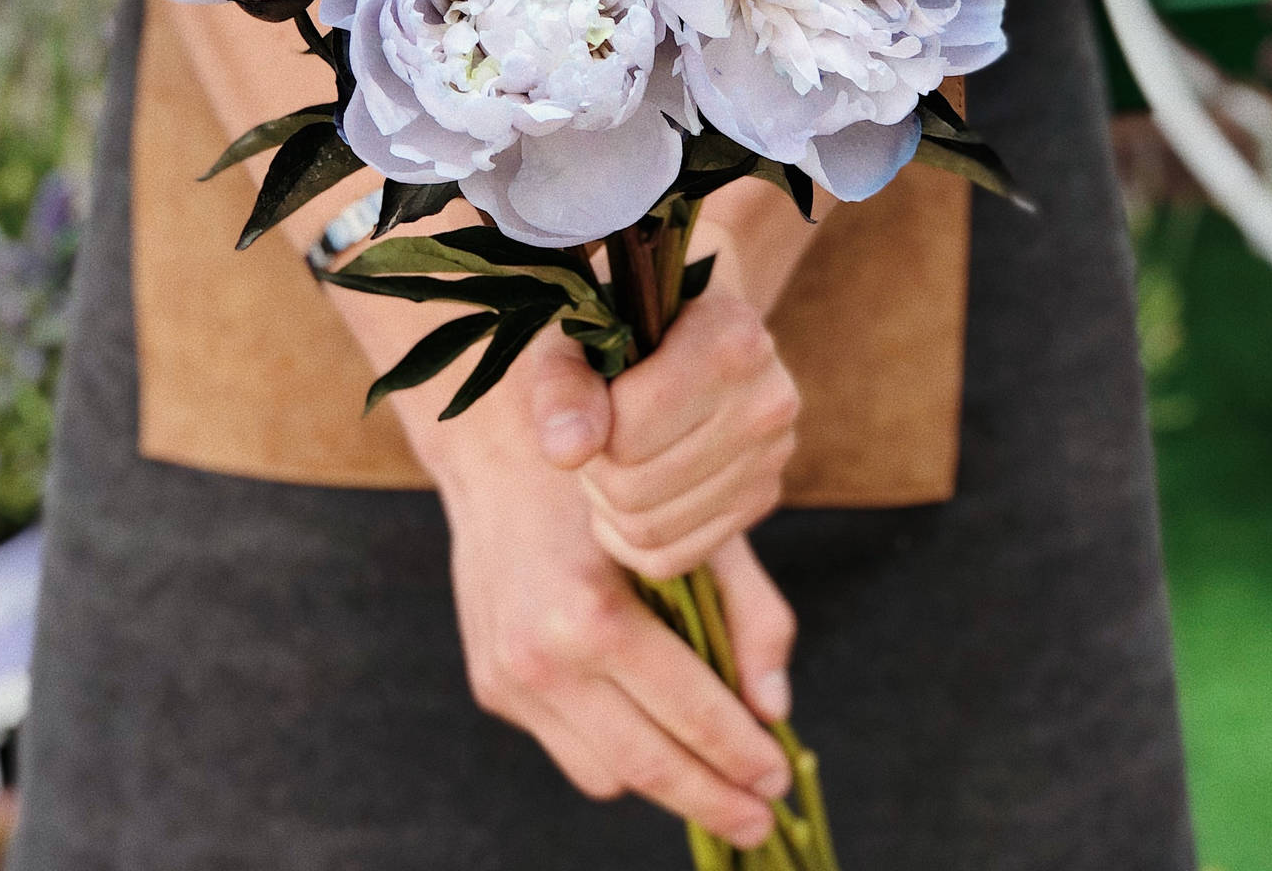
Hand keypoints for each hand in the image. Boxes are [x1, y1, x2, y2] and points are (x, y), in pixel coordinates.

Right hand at [441, 429, 795, 848]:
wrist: (499, 453)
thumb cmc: (615, 482)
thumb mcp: (694, 526)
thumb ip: (750, 613)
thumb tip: (775, 711)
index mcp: (593, 614)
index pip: (688, 715)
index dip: (742, 757)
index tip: (780, 782)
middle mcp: (541, 657)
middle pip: (646, 767)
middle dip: (712, 801)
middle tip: (762, 819)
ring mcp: (508, 679)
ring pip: (606, 774)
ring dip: (663, 780)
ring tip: (712, 771)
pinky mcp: (492, 686)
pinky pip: (569, 748)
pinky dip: (614, 748)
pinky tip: (646, 719)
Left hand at [530, 288, 800, 581]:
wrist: (682, 320)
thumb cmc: (618, 319)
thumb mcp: (577, 331)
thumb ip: (563, 384)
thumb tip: (566, 451)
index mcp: (732, 338)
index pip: (631, 431)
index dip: (590, 422)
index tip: (593, 391)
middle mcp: (768, 399)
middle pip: (637, 487)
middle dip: (596, 467)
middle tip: (594, 430)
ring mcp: (773, 454)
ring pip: (652, 530)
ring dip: (610, 502)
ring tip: (613, 453)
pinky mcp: (765, 496)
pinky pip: (674, 558)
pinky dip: (631, 539)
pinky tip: (628, 492)